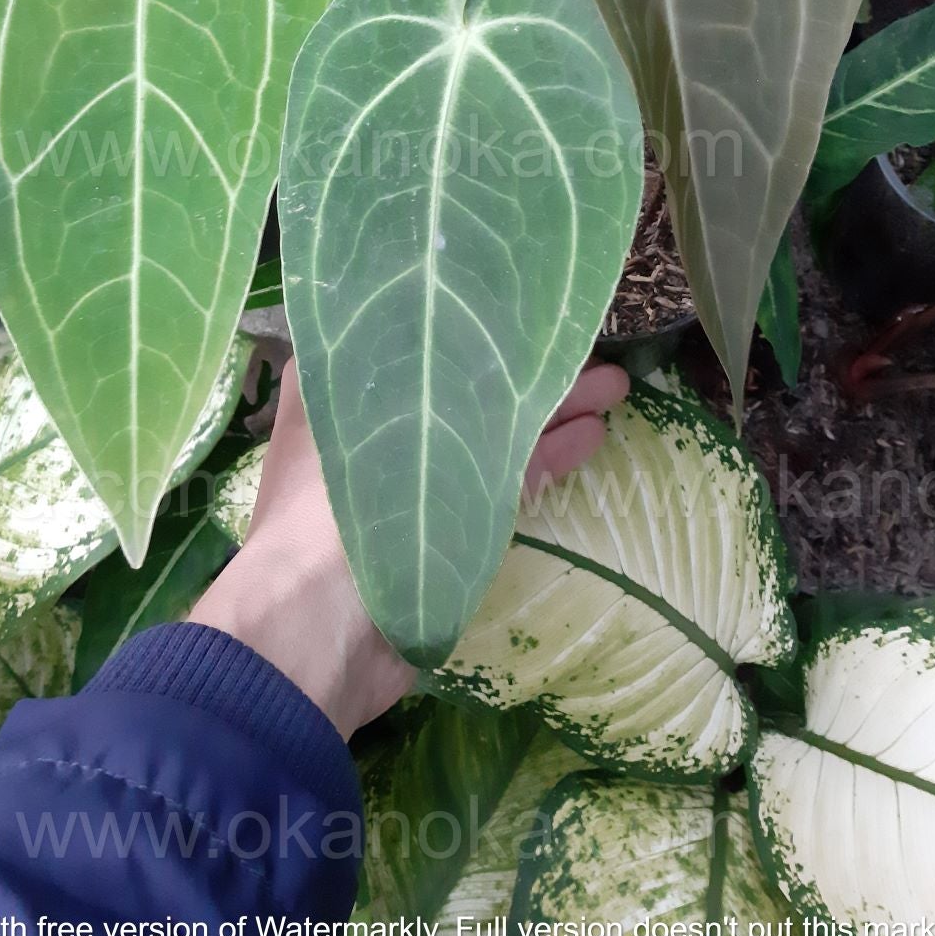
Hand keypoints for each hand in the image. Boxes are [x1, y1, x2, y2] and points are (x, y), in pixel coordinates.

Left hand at [190, 358, 629, 740]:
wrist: (318, 632)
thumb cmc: (337, 504)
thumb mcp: (390, 419)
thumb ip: (450, 383)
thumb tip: (502, 339)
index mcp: (341, 376)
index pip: (421, 327)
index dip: (480, 318)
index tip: (538, 303)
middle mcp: (375, 417)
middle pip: (465, 378)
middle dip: (528, 363)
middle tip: (596, 346)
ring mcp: (411, 474)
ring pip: (491, 428)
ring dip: (549, 408)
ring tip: (616, 388)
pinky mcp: (440, 526)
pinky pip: (501, 479)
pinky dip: (543, 456)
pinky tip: (591, 435)